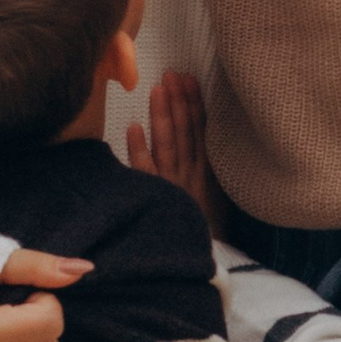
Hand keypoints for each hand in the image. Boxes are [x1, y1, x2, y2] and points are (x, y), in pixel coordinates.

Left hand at [127, 69, 222, 225]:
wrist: (198, 266)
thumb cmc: (199, 231)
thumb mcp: (207, 198)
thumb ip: (200, 169)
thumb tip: (189, 136)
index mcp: (203, 173)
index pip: (199, 130)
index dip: (193, 103)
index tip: (187, 78)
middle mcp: (190, 176)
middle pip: (184, 133)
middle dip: (179, 102)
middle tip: (172, 75)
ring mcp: (174, 187)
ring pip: (169, 145)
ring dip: (164, 116)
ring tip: (158, 89)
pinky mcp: (159, 201)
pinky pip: (147, 173)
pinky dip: (140, 150)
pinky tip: (133, 127)